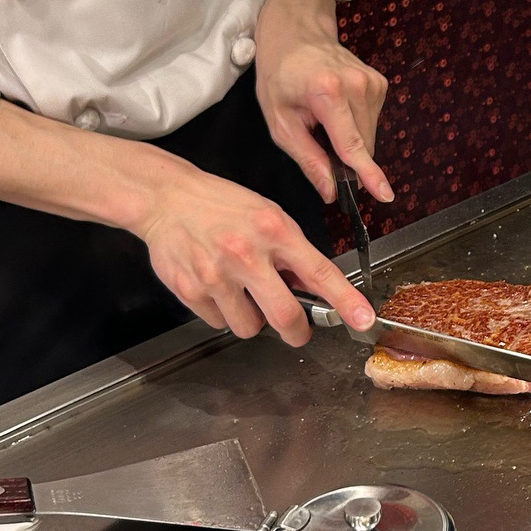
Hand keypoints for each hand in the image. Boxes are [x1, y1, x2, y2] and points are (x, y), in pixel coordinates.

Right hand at [132, 156, 374, 342]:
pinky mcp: (191, 291)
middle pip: (285, 316)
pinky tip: (215, 285)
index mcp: (274, 230)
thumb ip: (290, 251)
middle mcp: (246, 254)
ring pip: (249, 327)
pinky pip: (219, 322)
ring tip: (240, 291)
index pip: (320, 272)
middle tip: (297, 329)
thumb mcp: (266, 214)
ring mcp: (216, 275)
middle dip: (296, 331)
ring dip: (252, 318)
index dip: (345, 301)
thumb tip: (310, 287)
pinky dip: (222, 312)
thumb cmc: (220, 204)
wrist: (165, 198)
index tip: (364, 320)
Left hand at [255, 0, 393, 204]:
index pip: (352, 144)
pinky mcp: (381, 83)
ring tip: (324, 120)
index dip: (368, 174)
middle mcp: (358, 86)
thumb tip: (330, 192)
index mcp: (328, 93)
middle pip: (363, 145)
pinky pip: (372, 122)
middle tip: (318, 143)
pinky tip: (337, 110)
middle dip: (346, 159)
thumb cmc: (280, 75)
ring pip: (370, 137)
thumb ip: (307, 158)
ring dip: (350, 142)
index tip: (384, 195)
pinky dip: (356, 126)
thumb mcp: (279, 121)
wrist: (296, 32)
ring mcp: (373, 82)